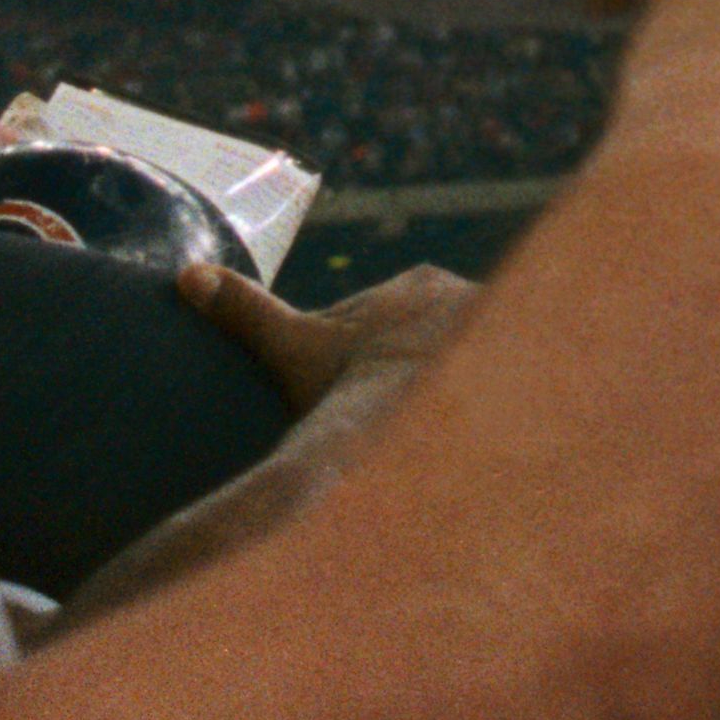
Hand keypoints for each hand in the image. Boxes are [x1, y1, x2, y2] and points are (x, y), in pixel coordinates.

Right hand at [174, 262, 478, 421]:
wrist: (438, 414)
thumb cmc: (361, 386)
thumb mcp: (295, 351)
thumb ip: (247, 315)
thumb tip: (188, 275)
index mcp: (415, 286)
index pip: (387, 323)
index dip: (363, 363)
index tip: (355, 402)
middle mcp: (467, 296)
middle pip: (432, 340)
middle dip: (412, 375)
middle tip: (395, 425)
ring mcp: (503, 326)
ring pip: (467, 362)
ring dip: (454, 392)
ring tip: (437, 443)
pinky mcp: (532, 364)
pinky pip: (508, 385)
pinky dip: (492, 408)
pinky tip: (481, 445)